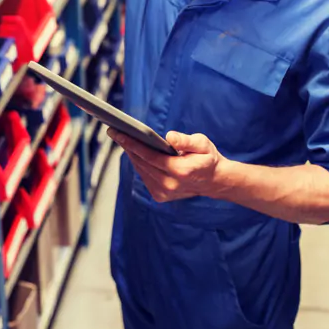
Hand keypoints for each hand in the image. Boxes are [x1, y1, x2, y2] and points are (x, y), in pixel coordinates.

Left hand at [108, 129, 231, 202]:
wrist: (213, 181)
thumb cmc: (207, 158)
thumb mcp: (202, 144)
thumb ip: (186, 141)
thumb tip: (170, 137)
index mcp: (181, 172)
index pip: (150, 156)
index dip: (132, 144)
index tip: (118, 133)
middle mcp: (170, 185)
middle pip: (142, 163)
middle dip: (127, 147)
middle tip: (115, 132)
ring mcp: (164, 193)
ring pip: (141, 170)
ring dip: (132, 155)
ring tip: (122, 139)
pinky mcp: (160, 196)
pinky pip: (144, 176)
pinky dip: (140, 164)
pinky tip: (135, 152)